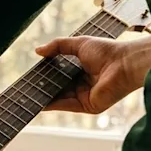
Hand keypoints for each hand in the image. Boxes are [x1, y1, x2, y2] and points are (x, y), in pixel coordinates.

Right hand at [35, 34, 150, 114]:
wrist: (125, 64)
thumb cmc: (107, 51)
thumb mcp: (79, 43)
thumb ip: (58, 46)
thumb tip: (38, 50)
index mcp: (83, 70)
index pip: (61, 74)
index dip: (47, 74)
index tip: (32, 75)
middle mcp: (84, 85)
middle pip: (59, 88)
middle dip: (43, 88)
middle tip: (25, 87)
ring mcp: (85, 97)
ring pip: (60, 98)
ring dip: (44, 97)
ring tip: (27, 96)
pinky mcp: (88, 106)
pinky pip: (66, 106)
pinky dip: (52, 105)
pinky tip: (39, 103)